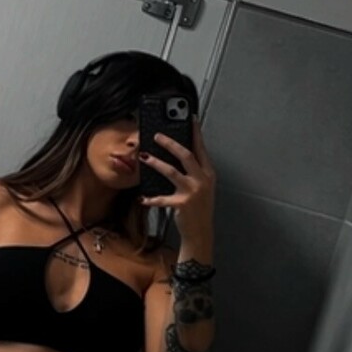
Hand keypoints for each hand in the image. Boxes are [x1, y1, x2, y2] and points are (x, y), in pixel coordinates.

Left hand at [139, 116, 216, 245]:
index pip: (201, 149)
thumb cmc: (199, 209)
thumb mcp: (202, 187)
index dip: (195, 133)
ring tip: (144, 157)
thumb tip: (178, 154)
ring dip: (156, 163)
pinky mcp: (182, 204)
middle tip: (157, 136)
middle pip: (186, 155)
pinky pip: (162, 198)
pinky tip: (143, 198)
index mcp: (208, 174)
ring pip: (172, 171)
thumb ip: (194, 172)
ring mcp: (193, 192)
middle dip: (170, 143)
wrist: (200, 232)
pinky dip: (151, 198)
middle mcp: (202, 180)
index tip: (190, 119)